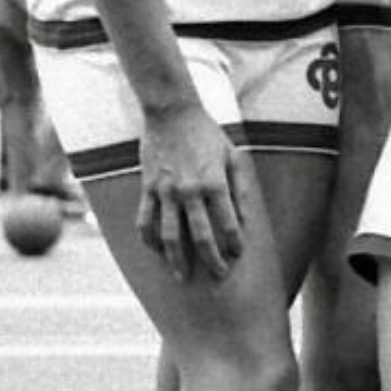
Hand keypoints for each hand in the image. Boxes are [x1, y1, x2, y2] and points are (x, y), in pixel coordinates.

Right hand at [135, 102, 247, 280]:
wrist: (172, 114)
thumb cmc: (207, 134)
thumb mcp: (233, 156)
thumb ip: (239, 187)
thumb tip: (246, 217)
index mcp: (214, 182)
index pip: (228, 223)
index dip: (234, 242)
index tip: (238, 255)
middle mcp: (189, 191)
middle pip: (200, 236)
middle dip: (211, 259)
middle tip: (219, 276)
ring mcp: (165, 192)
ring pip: (170, 235)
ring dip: (177, 259)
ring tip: (182, 276)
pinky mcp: (147, 189)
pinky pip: (145, 221)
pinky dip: (150, 240)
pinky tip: (157, 251)